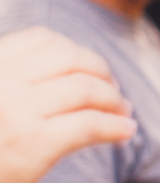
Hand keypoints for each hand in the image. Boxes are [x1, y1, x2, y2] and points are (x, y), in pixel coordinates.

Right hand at [0, 28, 134, 182]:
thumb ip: (12, 83)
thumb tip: (66, 73)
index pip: (41, 39)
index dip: (74, 51)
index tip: (89, 68)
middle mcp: (0, 80)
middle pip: (71, 59)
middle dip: (101, 72)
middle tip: (113, 91)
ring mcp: (16, 109)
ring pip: (86, 89)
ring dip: (113, 99)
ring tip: (123, 112)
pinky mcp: (33, 143)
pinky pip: (90, 124)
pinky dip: (115, 126)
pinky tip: (125, 132)